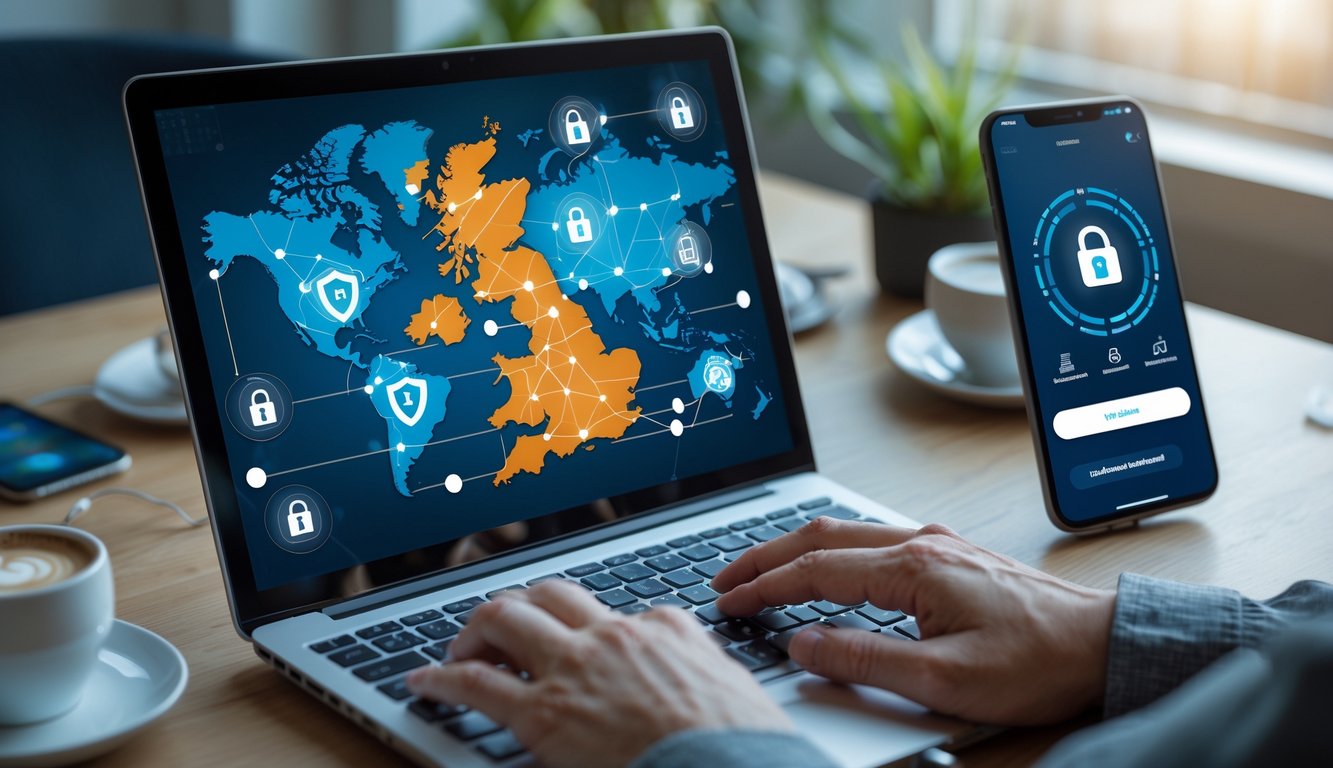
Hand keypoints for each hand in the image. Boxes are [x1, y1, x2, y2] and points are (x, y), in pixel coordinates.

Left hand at [406, 580, 792, 767]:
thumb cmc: (743, 749)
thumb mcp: (733, 695)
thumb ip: (702, 676)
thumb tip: (698, 686)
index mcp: (665, 630)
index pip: (610, 612)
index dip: (580, 627)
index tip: (569, 640)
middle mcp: (614, 636)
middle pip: (549, 596)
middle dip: (517, 608)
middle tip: (499, 633)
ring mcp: (576, 668)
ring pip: (506, 617)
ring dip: (475, 629)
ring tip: (459, 649)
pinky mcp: (545, 712)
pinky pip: (477, 682)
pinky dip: (443, 678)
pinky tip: (426, 682)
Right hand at [712, 519, 1114, 724]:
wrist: (1103, 642)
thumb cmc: (1036, 661)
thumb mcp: (946, 679)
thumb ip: (867, 659)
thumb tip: (804, 647)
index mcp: (914, 568)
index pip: (815, 570)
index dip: (764, 587)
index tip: (729, 604)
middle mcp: (921, 543)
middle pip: (821, 536)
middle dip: (765, 556)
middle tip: (724, 580)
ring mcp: (937, 543)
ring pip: (845, 533)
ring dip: (796, 550)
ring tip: (760, 572)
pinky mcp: (950, 554)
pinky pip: (872, 540)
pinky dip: (830, 552)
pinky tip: (825, 568)